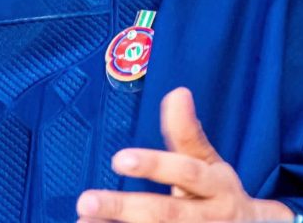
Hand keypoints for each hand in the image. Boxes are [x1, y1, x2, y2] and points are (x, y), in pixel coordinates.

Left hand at [76, 88, 293, 221]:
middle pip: (166, 214)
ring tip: (83, 220)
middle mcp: (210, 219)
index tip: (119, 159)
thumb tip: (178, 92)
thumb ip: (188, 133)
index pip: (186, 174)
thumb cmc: (219, 196)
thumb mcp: (211, 164)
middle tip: (86, 200)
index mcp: (217, 188)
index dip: (155, 166)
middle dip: (125, 209)